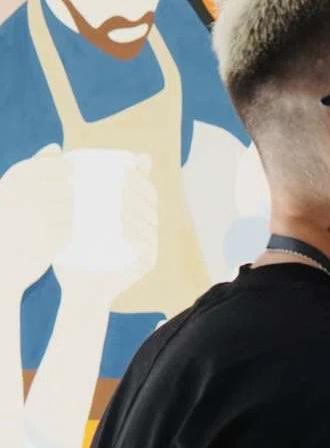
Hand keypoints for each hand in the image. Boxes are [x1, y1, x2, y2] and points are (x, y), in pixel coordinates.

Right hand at [0, 145, 70, 294]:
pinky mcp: (51, 238)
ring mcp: (42, 216)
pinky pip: (69, 230)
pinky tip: (43, 238)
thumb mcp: (11, 187)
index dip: (63, 174)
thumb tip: (57, 147)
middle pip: (69, 190)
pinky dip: (61, 234)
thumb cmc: (4, 218)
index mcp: (20, 177)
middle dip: (61, 200)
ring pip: (71, 210)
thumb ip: (35, 165)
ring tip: (39, 225)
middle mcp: (32, 192)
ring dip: (62, 217)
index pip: (63, 167)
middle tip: (40, 211)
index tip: (56, 182)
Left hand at [54, 156, 158, 303]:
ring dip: (137, 209)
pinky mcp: (146, 264)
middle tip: (123, 180)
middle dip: (139, 190)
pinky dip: (136, 234)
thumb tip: (61, 156)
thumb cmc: (74, 255)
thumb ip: (72, 198)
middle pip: (150, 204)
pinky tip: (124, 225)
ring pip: (149, 222)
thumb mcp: (73, 224)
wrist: (78, 291)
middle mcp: (145, 231)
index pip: (143, 192)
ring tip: (122, 200)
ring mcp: (148, 248)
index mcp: (133, 218)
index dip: (140, 177)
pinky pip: (146, 246)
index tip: (127, 167)